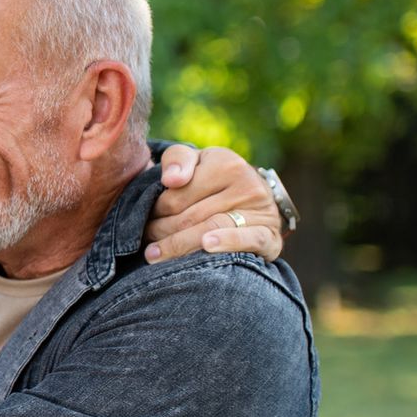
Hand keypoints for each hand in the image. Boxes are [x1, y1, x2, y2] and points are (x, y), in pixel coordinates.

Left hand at [145, 144, 284, 263]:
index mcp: (225, 163)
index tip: (145, 218)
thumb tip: (171, 180)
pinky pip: (248, 239)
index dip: (155, 210)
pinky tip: (207, 246)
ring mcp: (262, 210)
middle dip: (162, 231)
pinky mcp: (270, 235)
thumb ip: (177, 160)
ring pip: (211, 229)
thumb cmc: (213, 178)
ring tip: (154, 255)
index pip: (178, 195)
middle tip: (146, 241)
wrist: (255, 197)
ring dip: (179, 245)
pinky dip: (227, 242)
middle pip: (191, 216)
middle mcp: (247, 184)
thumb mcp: (195, 161)